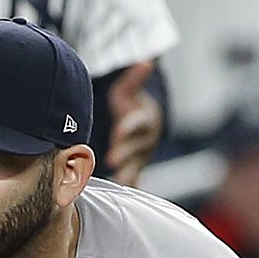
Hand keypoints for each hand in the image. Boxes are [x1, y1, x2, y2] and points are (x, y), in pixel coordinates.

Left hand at [105, 62, 161, 183]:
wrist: (147, 126)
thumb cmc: (132, 106)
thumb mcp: (130, 92)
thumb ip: (135, 80)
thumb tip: (147, 61)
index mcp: (142, 120)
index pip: (136, 123)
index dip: (127, 127)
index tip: (118, 131)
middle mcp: (144, 140)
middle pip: (135, 147)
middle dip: (124, 153)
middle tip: (111, 161)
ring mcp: (141, 155)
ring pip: (136, 165)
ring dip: (128, 174)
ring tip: (119, 182)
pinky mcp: (135, 167)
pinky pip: (135, 178)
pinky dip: (131, 186)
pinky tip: (124, 196)